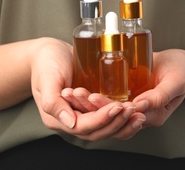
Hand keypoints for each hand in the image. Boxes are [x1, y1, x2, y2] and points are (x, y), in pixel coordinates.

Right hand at [30, 38, 144, 140]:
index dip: (102, 119)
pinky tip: (134, 111)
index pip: (84, 126)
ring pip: (105, 128)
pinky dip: (120, 118)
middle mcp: (70, 121)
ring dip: (122, 124)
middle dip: (117, 122)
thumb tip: (70, 123)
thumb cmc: (46, 63)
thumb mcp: (47, 79)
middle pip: (97, 132)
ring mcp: (81, 115)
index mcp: (56, 119)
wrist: (49, 52)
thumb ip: (53, 102)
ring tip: (138, 114)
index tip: (118, 107)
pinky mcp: (90, 108)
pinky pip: (106, 118)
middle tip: (133, 110)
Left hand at [65, 50, 184, 128]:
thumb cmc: (180, 71)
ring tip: (71, 92)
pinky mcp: (124, 96)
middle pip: (112, 117)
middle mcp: (139, 116)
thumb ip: (160, 95)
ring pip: (106, 111)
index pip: (127, 118)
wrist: (177, 62)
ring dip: (87, 103)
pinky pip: (106, 100)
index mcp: (153, 116)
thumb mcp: (176, 82)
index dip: (108, 109)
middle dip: (91, 106)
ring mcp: (130, 106)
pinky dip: (91, 96)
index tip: (92, 97)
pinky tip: (78, 88)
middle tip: (75, 93)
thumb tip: (139, 106)